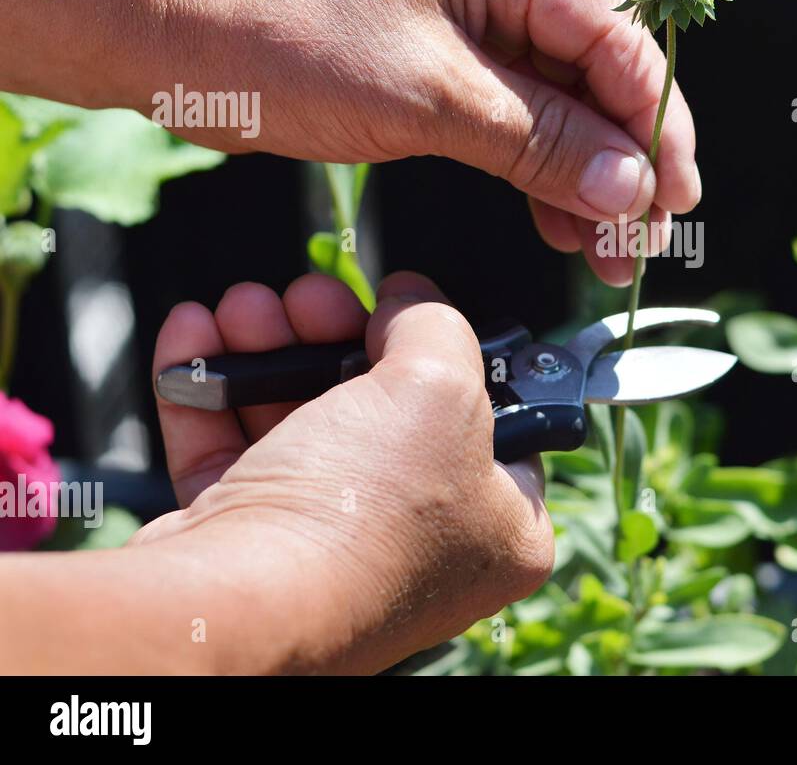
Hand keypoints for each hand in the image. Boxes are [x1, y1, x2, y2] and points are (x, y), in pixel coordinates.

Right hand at [136, 271, 552, 672]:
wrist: (237, 603)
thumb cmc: (362, 514)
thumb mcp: (441, 386)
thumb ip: (436, 327)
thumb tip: (411, 303)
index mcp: (496, 529)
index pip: (495, 426)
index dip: (454, 356)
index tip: (411, 309)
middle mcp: (419, 548)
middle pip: (384, 411)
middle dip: (337, 335)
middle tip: (314, 296)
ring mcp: (330, 551)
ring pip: (302, 423)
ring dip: (270, 349)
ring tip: (248, 306)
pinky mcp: (248, 549)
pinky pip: (231, 453)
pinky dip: (212, 388)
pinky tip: (197, 333)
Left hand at [157, 0, 693, 283]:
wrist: (183, 39)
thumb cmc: (282, 41)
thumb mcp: (428, 99)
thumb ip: (539, 142)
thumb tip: (628, 191)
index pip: (609, 32)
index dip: (650, 120)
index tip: (673, 195)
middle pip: (594, 68)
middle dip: (620, 159)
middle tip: (644, 238)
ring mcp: (476, 0)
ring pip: (561, 98)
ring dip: (585, 177)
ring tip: (607, 251)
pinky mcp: (454, 46)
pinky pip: (518, 110)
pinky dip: (539, 168)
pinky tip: (566, 223)